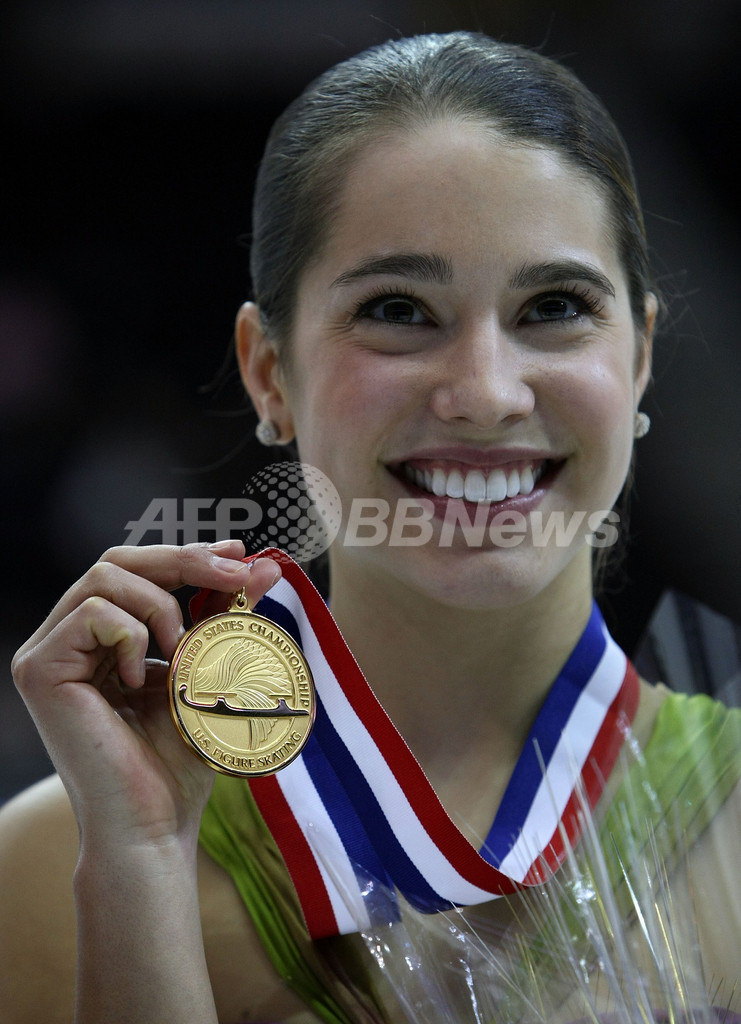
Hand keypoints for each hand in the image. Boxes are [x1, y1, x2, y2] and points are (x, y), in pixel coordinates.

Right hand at [12, 540, 280, 850]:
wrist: (154, 824)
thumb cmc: (178, 761)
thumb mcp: (208, 673)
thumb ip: (225, 617)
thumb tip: (265, 566)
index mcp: (101, 641)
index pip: (136, 572)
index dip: (186, 555)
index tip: (238, 553)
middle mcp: (66, 641)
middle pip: (118, 561)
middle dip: (183, 560)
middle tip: (235, 573)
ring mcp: (47, 653)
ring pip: (104, 577)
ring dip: (161, 604)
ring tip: (184, 651)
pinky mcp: (40, 670)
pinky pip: (92, 613)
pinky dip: (133, 634)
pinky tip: (144, 678)